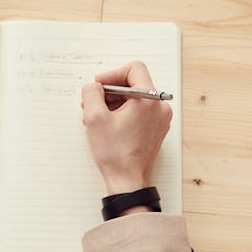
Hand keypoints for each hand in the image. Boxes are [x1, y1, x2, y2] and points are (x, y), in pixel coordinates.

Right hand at [80, 61, 172, 195]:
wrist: (128, 182)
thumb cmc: (116, 154)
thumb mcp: (95, 118)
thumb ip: (91, 93)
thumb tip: (94, 87)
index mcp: (150, 100)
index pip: (134, 69)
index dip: (112, 75)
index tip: (99, 86)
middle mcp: (159, 107)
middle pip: (133, 84)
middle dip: (109, 92)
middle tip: (92, 104)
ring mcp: (159, 119)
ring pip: (134, 99)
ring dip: (113, 104)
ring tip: (96, 118)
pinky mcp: (155, 129)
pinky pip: (138, 112)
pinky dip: (121, 114)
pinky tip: (106, 126)